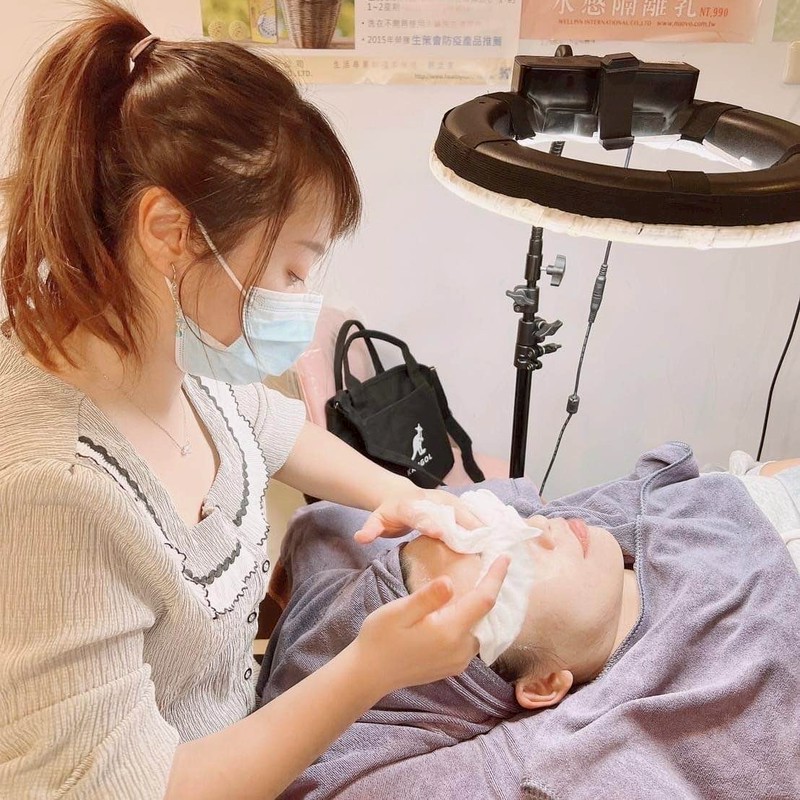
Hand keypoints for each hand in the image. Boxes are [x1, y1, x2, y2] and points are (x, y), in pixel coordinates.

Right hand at [352, 554, 509, 693]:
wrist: (369, 674)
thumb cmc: (380, 638)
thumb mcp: (398, 611)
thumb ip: (427, 597)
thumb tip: (450, 582)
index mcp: (450, 632)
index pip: (484, 600)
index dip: (496, 577)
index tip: (505, 557)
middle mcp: (461, 650)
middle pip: (486, 615)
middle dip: (491, 589)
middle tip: (494, 564)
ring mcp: (458, 661)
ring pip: (481, 628)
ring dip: (482, 607)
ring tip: (481, 582)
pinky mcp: (453, 666)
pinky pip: (472, 640)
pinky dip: (473, 621)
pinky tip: (464, 608)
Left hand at [354, 486, 483, 542]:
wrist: (400, 494)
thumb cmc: (390, 512)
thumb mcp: (377, 520)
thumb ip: (370, 529)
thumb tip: (360, 537)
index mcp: (411, 505)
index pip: (421, 515)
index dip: (430, 524)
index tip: (440, 533)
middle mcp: (431, 500)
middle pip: (448, 512)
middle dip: (461, 526)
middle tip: (475, 543)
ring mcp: (446, 500)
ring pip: (464, 511)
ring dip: (476, 525)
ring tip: (491, 541)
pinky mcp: (456, 504)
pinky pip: (471, 513)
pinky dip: (481, 524)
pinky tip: (494, 537)